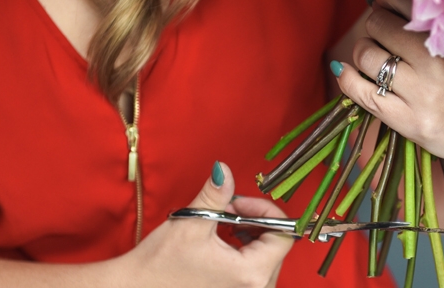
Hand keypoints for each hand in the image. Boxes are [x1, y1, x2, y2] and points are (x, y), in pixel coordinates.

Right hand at [116, 163, 292, 287]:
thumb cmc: (159, 266)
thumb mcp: (192, 222)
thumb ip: (216, 194)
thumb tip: (225, 170)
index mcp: (250, 274)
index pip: (284, 235)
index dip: (265, 211)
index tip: (240, 203)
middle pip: (276, 247)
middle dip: (254, 222)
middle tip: (227, 210)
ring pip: (265, 258)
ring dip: (248, 236)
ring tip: (220, 225)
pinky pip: (252, 271)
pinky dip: (242, 252)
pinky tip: (219, 243)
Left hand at [334, 0, 443, 176]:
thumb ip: (441, 24)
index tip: (387, 2)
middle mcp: (436, 60)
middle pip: (378, 24)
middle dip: (376, 25)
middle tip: (384, 34)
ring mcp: (422, 93)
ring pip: (367, 55)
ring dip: (364, 51)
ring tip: (375, 56)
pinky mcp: (412, 122)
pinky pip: (364, 94)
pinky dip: (348, 79)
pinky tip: (346, 72)